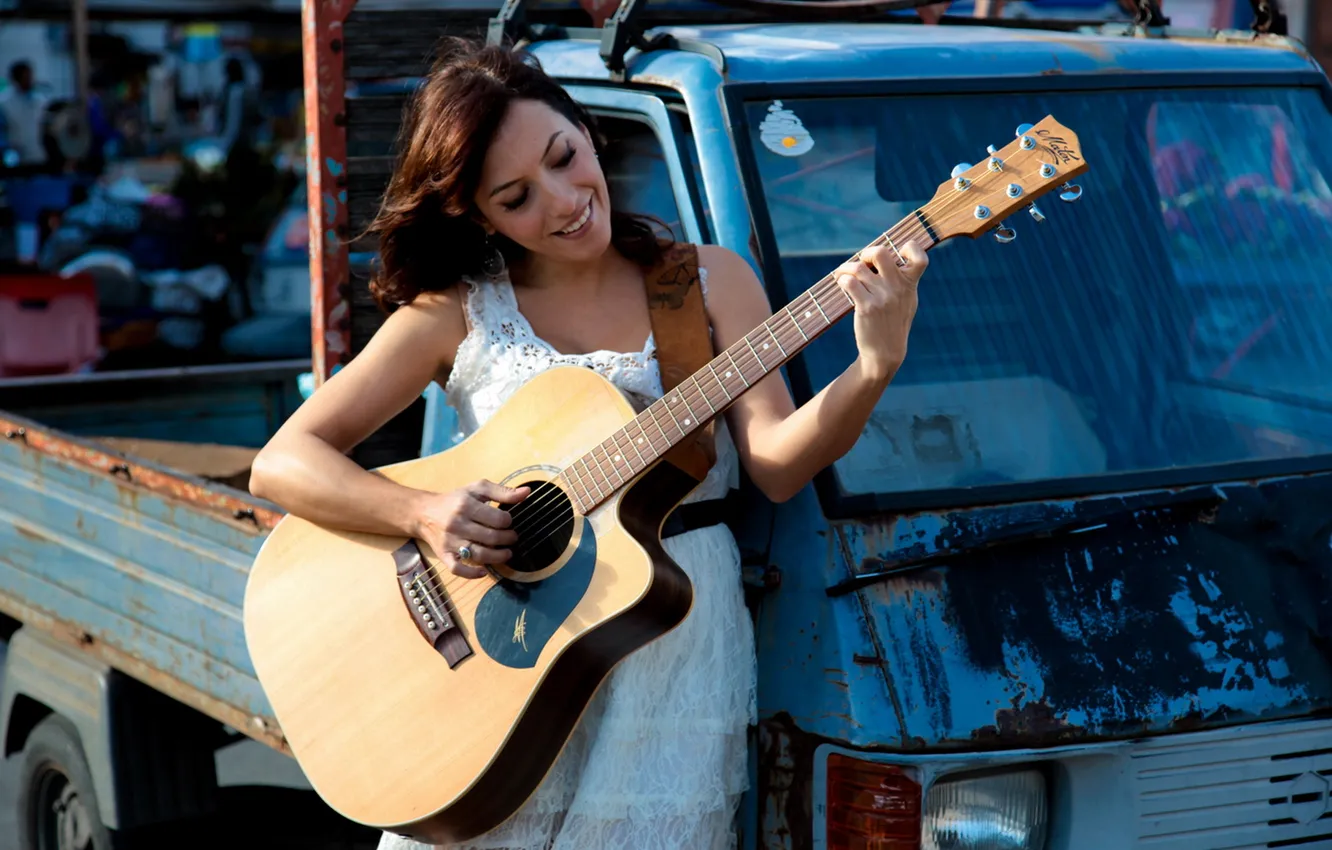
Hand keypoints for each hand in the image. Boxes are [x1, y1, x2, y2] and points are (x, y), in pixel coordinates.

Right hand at [409, 480, 530, 578]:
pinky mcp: (444, 555)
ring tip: (507, 553)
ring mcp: (450, 542)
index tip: (509, 522)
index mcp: (466, 505)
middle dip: (508, 539)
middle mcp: (457, 524)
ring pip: (478, 555)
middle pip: (491, 538)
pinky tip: (484, 571)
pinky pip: (457, 569)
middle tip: (512, 538)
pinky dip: (472, 573)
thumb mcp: (478, 489)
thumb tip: (527, 493)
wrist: (424, 512)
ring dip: (498, 557)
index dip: (509, 522)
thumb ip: (503, 491)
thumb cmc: (455, 500)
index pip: (498, 519)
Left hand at [834, 241, 927, 380]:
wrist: (885, 352)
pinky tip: (842, 285)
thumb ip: (903, 280)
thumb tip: (890, 255)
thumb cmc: (894, 323)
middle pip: (880, 253)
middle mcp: (897, 288)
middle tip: (861, 263)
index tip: (897, 253)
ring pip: (858, 268)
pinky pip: (849, 283)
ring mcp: (882, 298)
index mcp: (910, 284)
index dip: (910, 247)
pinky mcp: (866, 307)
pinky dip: (842, 280)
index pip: (920, 258)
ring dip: (845, 269)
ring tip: (842, 275)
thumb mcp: (907, 301)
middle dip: (865, 253)